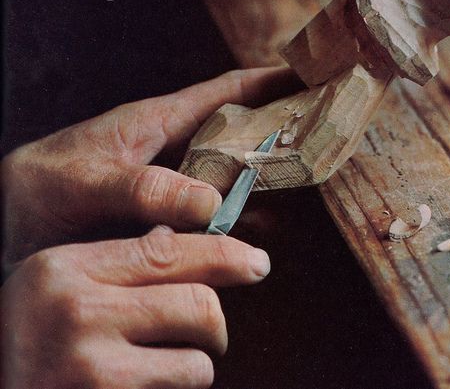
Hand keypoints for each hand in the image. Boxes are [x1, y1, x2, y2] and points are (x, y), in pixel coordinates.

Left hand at [2, 67, 300, 263]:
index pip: (223, 92)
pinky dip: (238, 218)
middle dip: (277, 131)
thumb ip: (141, 186)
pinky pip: (213, 212)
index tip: (307, 77)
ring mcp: (170, 182)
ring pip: (229, 175)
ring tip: (298, 185)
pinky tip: (259, 230)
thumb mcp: (83, 181)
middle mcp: (170, 150)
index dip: (268, 82)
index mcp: (155, 123)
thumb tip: (208, 201)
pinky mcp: (164, 214)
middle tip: (317, 137)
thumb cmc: (34, 189)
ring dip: (263, 181)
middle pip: (237, 133)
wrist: (6, 223)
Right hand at [2, 225, 270, 388]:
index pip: (168, 251)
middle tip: (211, 329)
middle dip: (216, 321)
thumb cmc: (29, 336)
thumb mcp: (59, 284)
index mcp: (67, 268)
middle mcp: (76, 313)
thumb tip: (178, 238)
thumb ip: (118, 261)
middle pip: (198, 305)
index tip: (256, 262)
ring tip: (163, 364)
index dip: (225, 255)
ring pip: (197, 363)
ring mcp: (88, 370)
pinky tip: (145, 385)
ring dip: (194, 365)